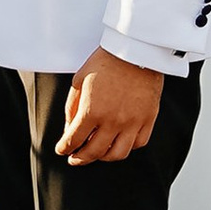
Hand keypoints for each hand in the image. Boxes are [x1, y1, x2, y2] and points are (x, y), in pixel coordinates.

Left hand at [56, 49, 161, 164]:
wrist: (135, 50)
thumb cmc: (105, 62)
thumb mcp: (79, 81)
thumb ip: (73, 107)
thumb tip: (69, 128)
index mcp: (92, 111)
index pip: (74, 140)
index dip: (64, 148)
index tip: (62, 149)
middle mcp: (112, 121)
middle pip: (94, 152)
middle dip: (80, 158)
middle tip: (75, 158)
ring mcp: (132, 122)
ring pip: (117, 154)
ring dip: (103, 158)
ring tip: (97, 154)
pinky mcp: (148, 119)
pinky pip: (138, 143)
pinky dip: (127, 147)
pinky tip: (118, 143)